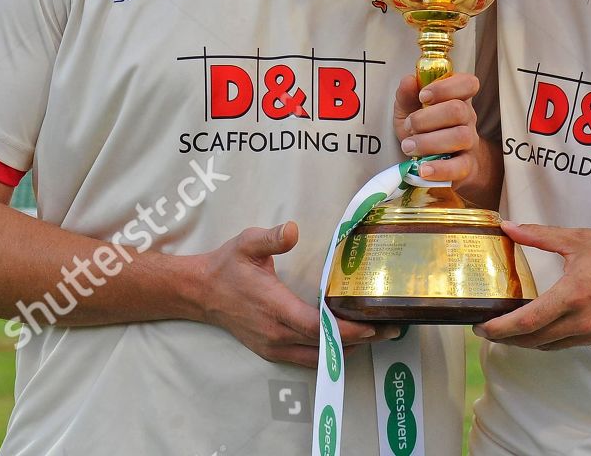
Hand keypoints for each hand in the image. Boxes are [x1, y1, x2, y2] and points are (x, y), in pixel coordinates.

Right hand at [195, 221, 392, 366]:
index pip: (316, 326)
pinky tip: (347, 342)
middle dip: (360, 339)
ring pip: (318, 357)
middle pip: (325, 345)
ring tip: (376, 335)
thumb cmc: (227, 266)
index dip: (345, 329)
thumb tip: (292, 230)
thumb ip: (271, 238)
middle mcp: (276, 333)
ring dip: (347, 349)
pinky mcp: (271, 351)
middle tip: (390, 328)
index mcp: (274, 307)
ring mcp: (273, 347)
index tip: (372, 325)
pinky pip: (306, 359)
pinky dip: (329, 354)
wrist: (200, 293)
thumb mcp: (247, 243)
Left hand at [392, 72, 479, 184]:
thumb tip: (409, 80)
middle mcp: (468, 118)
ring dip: (429, 142)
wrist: (440, 161)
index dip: (445, 87)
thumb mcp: (410, 109)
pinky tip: (423, 169)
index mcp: (457, 98)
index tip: (422, 95)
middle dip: (427, 118)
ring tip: (409, 146)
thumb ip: (407, 94)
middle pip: (458, 110)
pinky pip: (459, 167)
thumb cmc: (425, 130)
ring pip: (460, 136)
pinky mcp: (466, 166)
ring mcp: (469, 142)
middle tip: (409, 126)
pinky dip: (440, 169)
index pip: (467, 83)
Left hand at [476, 222, 590, 349]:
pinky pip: (569, 343)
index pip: (527, 322)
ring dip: (528, 340)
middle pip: (534, 340)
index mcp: (573, 295)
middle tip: (488, 328)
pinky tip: (544, 324)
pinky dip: (551, 337)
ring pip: (551, 345)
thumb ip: (539, 235)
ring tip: (511, 328)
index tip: (480, 327)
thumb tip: (509, 227)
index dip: (500, 328)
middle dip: (508, 338)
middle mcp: (583, 321)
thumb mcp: (579, 238)